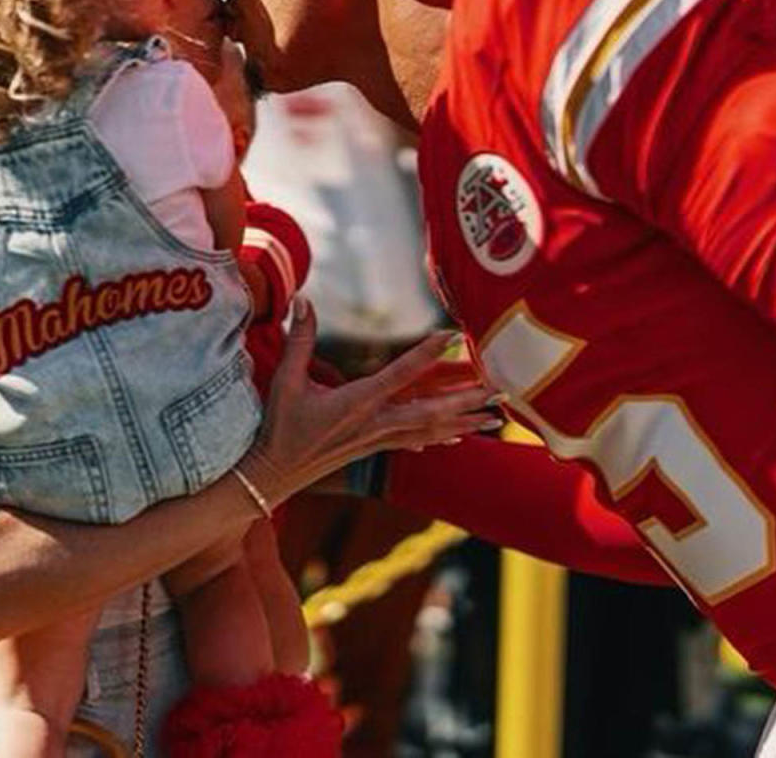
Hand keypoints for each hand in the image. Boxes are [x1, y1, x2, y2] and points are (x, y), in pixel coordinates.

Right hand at [238, 298, 497, 507]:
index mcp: (356, 402)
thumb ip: (299, 340)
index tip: (454, 337)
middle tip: (501, 391)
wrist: (273, 475)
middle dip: (468, 400)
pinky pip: (416, 441)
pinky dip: (441, 436)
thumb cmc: (279, 426)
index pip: (400, 374)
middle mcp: (374, 423)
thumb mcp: (285, 381)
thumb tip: (302, 301)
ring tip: (497, 417)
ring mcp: (377, 439)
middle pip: (431, 410)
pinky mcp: (374, 449)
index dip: (428, 353)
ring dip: (465, 421)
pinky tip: (460, 436)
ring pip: (431, 429)